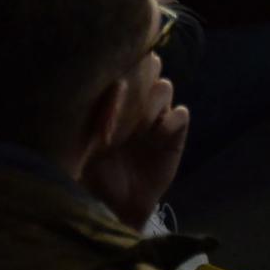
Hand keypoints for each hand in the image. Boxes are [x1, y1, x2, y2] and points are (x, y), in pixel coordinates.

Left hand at [81, 68, 188, 232]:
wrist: (115, 206)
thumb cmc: (92, 173)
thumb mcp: (88, 145)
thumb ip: (101, 117)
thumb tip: (116, 88)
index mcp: (114, 98)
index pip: (125, 63)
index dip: (124, 66)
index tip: (114, 87)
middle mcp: (136, 102)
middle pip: (151, 67)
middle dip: (142, 79)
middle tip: (128, 104)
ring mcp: (156, 116)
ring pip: (164, 88)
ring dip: (152, 103)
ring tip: (138, 128)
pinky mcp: (174, 135)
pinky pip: (180, 115)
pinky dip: (170, 122)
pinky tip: (156, 138)